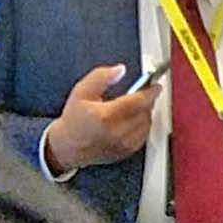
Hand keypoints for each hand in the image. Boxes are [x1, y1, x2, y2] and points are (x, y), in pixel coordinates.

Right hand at [41, 63, 155, 180]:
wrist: (68, 146)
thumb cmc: (74, 120)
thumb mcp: (81, 92)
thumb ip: (101, 77)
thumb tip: (120, 70)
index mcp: (106, 116)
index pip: (137, 101)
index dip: (150, 92)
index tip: (155, 86)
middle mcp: (117, 132)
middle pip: (145, 112)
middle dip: (146, 101)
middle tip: (140, 94)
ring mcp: (123, 144)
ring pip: (147, 124)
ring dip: (144, 113)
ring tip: (132, 106)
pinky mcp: (127, 152)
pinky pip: (144, 135)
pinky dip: (142, 125)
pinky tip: (131, 119)